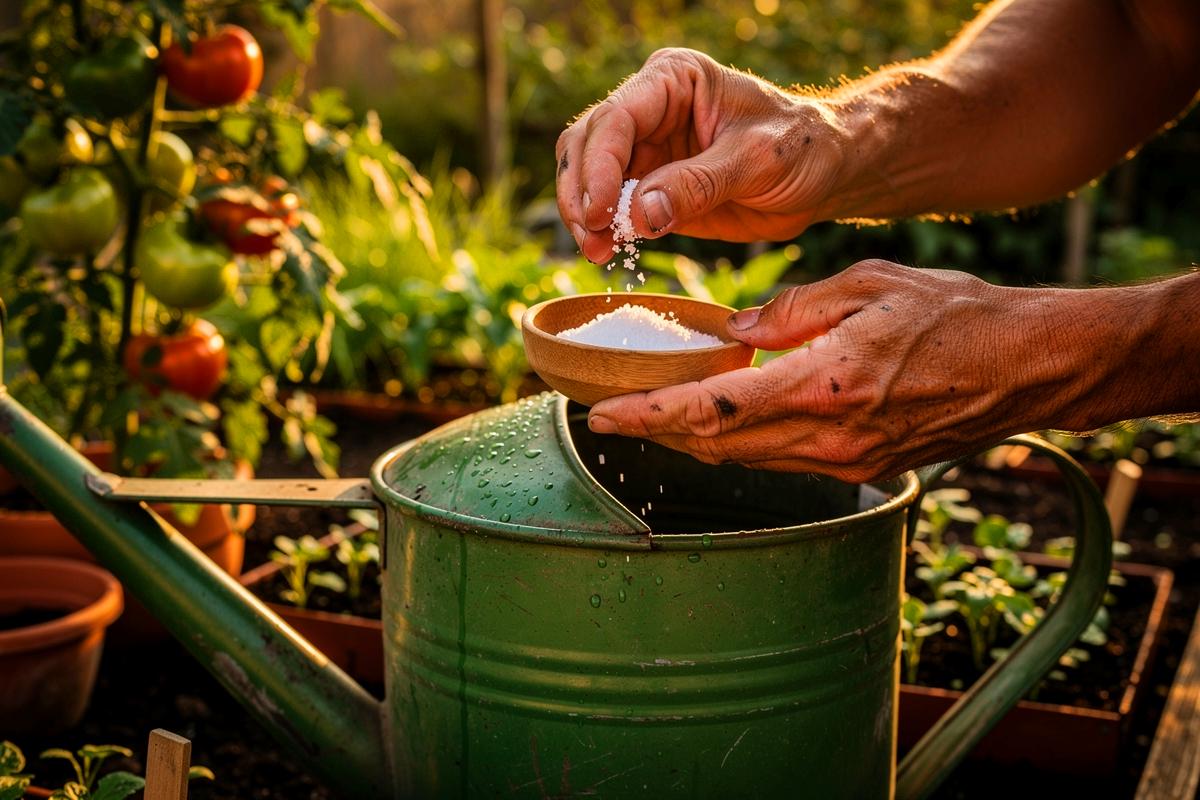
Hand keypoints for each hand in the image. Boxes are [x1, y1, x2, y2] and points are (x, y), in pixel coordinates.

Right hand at [555, 48, 843, 262]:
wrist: (823, 174)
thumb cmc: (800, 148)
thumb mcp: (757, 160)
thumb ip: (698, 184)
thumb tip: (639, 214)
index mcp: (674, 80)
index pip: (616, 118)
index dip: (598, 166)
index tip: (599, 212)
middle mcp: (649, 109)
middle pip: (586, 145)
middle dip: (581, 193)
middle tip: (593, 240)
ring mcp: (645, 149)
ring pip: (585, 176)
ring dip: (584, 216)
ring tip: (599, 252)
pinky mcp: (649, 187)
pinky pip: (610, 207)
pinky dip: (602, 230)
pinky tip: (607, 253)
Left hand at [586, 260, 1081, 481]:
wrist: (1028, 367)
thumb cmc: (958, 315)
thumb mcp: (870, 285)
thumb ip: (794, 309)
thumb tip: (737, 332)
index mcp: (823, 384)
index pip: (713, 409)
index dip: (648, 416)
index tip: (601, 416)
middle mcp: (828, 436)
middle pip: (716, 444)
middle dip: (656, 431)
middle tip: (608, 413)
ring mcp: (844, 461)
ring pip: (743, 459)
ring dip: (691, 440)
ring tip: (650, 414)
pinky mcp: (858, 468)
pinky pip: (778, 461)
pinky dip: (737, 443)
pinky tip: (718, 419)